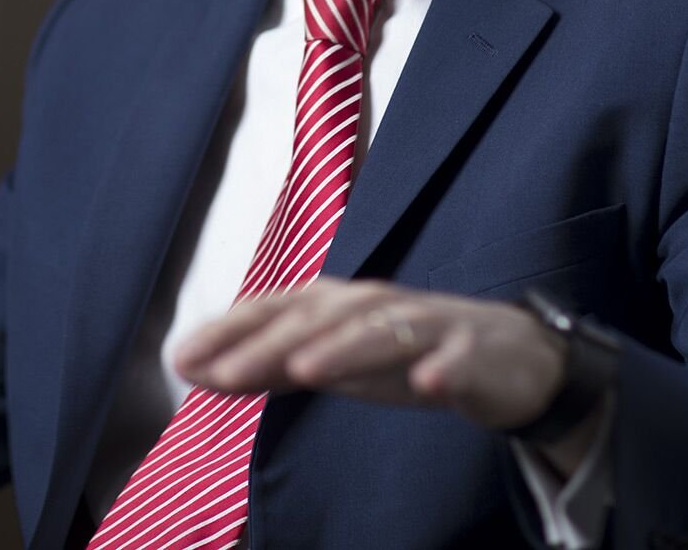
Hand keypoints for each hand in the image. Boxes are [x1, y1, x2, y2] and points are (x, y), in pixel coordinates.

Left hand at [174, 279, 566, 433]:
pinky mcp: (474, 352)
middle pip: (320, 321)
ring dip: (345, 349)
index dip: (230, 332)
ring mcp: (428, 325)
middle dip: (270, 345)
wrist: (504, 354)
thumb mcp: (329, 361)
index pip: (276, 311)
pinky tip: (428, 382)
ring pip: (383, 332)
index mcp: (337, 305)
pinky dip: (443, 368)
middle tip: (225, 374)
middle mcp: (376, 306)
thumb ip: (265, 364)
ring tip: (305, 370)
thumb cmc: (402, 353)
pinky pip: (459, 361)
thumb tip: (193, 367)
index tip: (182, 358)